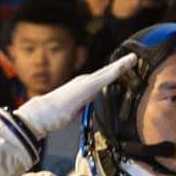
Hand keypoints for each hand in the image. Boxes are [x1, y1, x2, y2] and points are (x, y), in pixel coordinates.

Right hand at [15, 53, 137, 140]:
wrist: (42, 114)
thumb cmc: (53, 116)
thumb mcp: (72, 114)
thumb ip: (81, 112)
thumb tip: (85, 116)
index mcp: (82, 88)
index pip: (101, 81)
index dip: (112, 75)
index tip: (123, 70)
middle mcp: (85, 82)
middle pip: (107, 73)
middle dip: (121, 66)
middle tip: (133, 59)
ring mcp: (88, 82)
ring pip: (109, 72)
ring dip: (122, 65)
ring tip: (133, 59)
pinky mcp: (90, 84)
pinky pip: (109, 75)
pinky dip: (119, 68)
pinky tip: (129, 63)